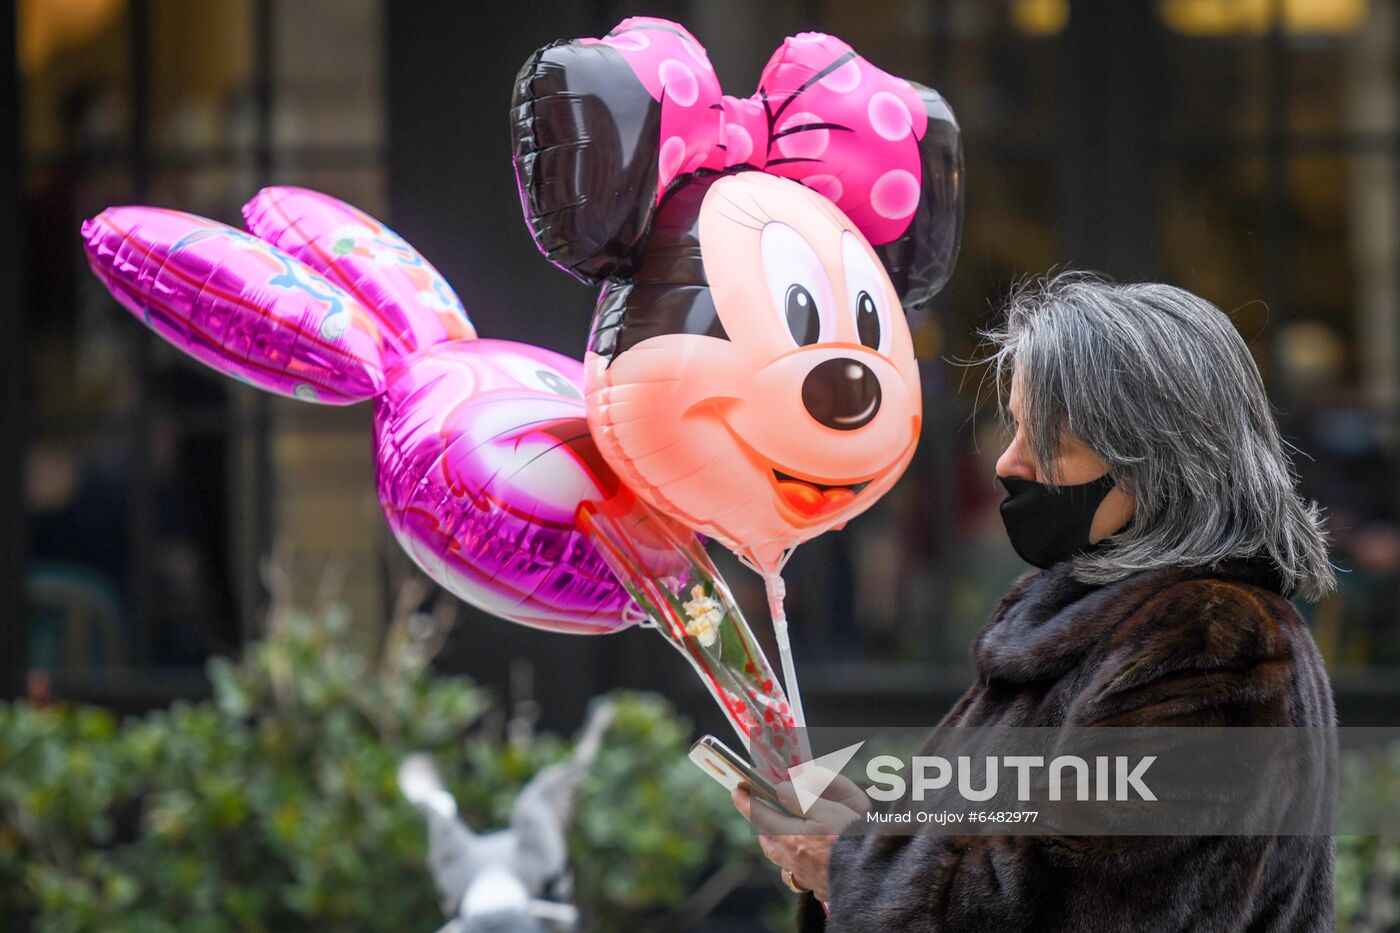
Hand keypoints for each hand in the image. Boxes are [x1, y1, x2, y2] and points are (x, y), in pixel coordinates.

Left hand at [731, 775, 869, 902]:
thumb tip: (779, 790)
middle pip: (768, 842)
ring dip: (775, 845)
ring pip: (780, 859)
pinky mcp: (816, 884)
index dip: (746, 801)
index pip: (761, 816)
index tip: (736, 790)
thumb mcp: (827, 811)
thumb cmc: (851, 841)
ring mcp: (803, 874)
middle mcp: (791, 858)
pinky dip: (792, 863)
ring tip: (778, 833)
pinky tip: (801, 857)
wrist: (869, 876)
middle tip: (760, 811)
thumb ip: (800, 799)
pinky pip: (796, 874)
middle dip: (761, 825)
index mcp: (790, 837)